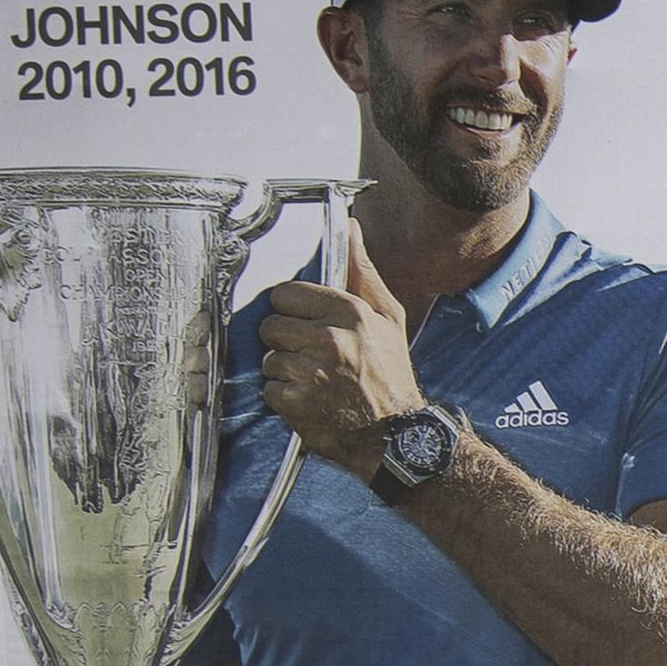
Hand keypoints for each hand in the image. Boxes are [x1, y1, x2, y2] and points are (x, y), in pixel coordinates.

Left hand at [258, 220, 423, 476]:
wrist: (397, 437)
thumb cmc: (391, 375)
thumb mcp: (388, 318)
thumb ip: (362, 273)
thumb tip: (349, 228)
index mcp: (350, 313)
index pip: (286, 294)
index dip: (293, 310)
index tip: (307, 323)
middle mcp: (329, 339)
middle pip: (271, 325)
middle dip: (287, 341)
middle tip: (313, 355)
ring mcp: (310, 372)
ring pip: (268, 359)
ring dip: (285, 371)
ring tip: (314, 380)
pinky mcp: (296, 402)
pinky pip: (269, 390)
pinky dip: (285, 398)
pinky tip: (310, 400)